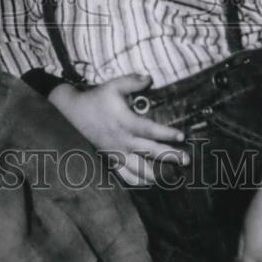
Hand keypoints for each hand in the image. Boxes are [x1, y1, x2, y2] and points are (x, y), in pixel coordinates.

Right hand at [49, 74, 187, 184]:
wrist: (74, 112)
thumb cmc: (96, 98)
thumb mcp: (113, 86)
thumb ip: (132, 81)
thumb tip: (150, 78)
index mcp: (124, 122)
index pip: (149, 130)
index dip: (166, 133)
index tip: (182, 136)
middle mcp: (121, 140)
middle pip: (149, 151)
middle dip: (169, 156)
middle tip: (187, 160)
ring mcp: (115, 152)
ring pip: (137, 168)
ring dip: (155, 173)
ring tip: (170, 178)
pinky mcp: (110, 158)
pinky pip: (124, 174)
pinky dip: (136, 180)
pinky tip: (148, 183)